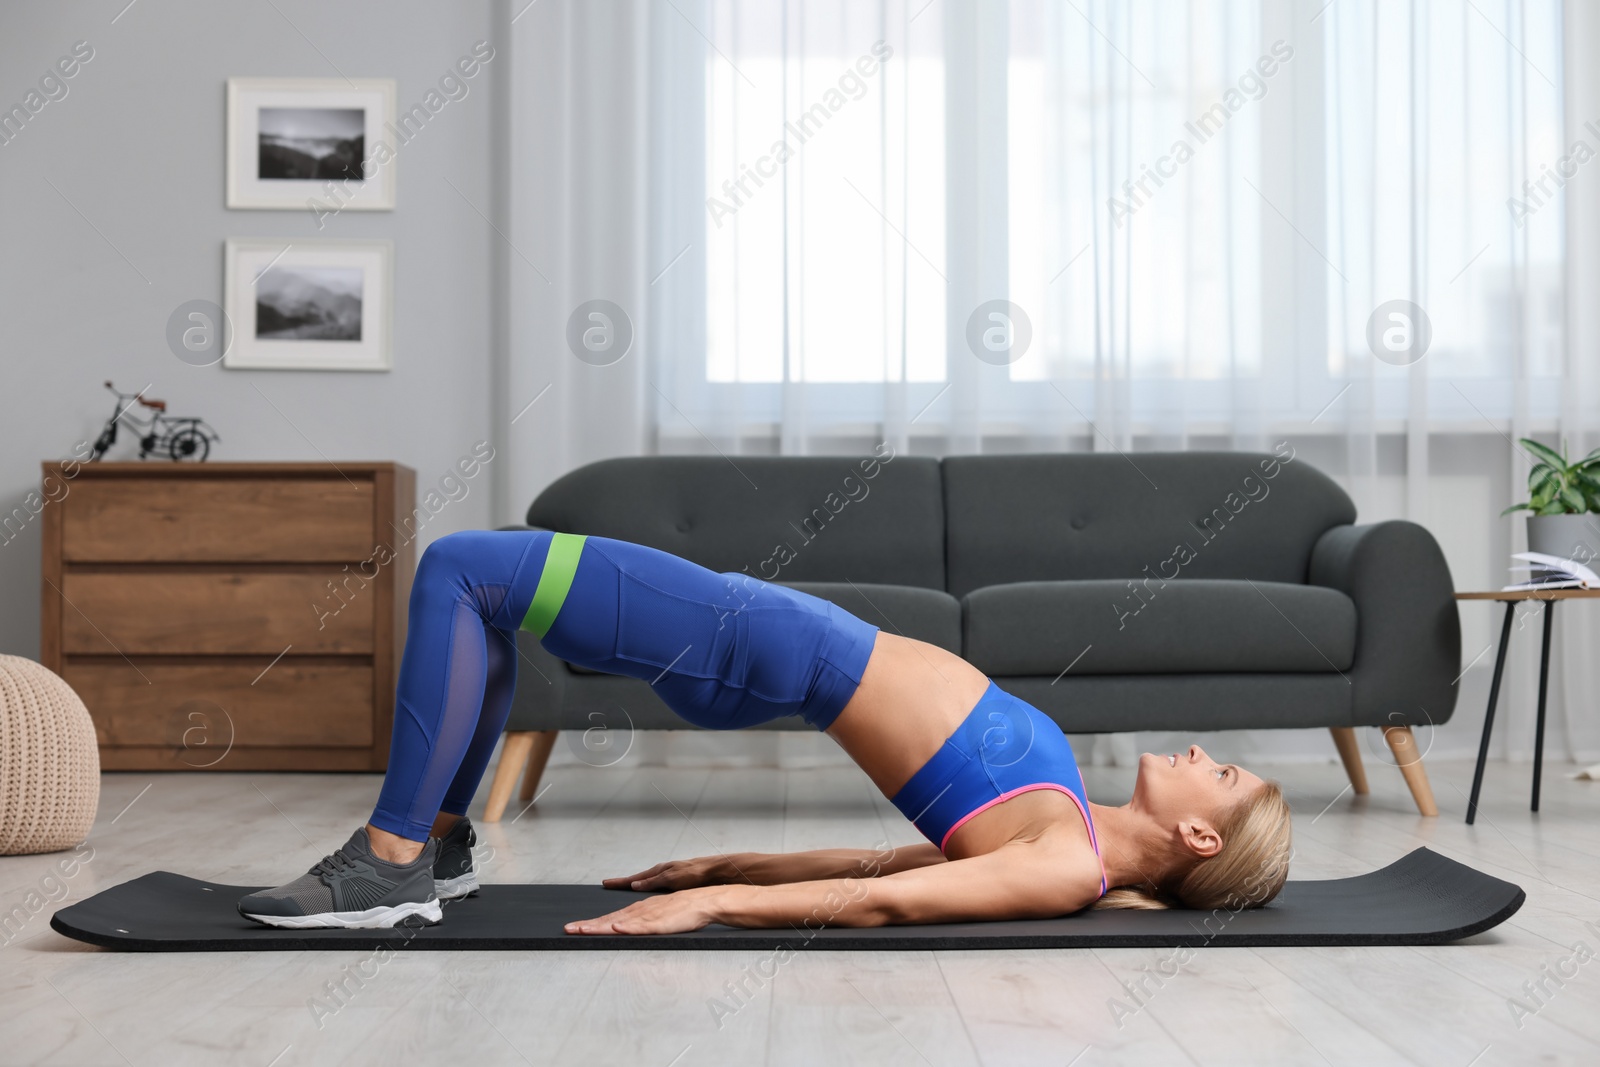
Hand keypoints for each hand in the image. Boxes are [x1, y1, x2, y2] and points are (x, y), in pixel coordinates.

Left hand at [564, 885, 727, 935]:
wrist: (701, 902)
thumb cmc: (680, 912)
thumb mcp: (655, 918)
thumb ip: (640, 923)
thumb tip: (622, 930)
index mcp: (636, 911)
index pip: (609, 918)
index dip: (590, 923)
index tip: (572, 928)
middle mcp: (638, 912)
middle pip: (608, 919)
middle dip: (587, 925)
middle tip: (567, 929)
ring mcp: (648, 916)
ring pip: (620, 922)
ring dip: (601, 926)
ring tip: (583, 930)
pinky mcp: (659, 923)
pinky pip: (641, 926)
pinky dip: (628, 927)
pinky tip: (617, 928)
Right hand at [600, 855, 733, 890]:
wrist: (714, 871)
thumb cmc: (695, 874)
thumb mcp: (671, 879)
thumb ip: (652, 882)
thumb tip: (634, 886)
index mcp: (658, 871)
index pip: (633, 879)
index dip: (619, 882)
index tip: (605, 882)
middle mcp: (661, 872)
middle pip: (638, 879)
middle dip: (623, 883)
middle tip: (610, 884)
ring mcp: (669, 876)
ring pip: (647, 882)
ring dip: (635, 885)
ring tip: (625, 888)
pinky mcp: (677, 881)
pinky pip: (657, 885)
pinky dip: (648, 888)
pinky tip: (649, 892)